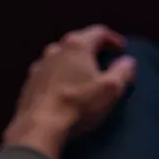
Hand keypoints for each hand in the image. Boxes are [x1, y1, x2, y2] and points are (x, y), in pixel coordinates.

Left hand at [3, 25, 136, 158]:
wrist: (40, 126)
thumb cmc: (78, 104)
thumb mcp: (111, 89)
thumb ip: (123, 71)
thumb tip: (128, 61)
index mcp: (77, 46)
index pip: (98, 32)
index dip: (113, 39)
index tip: (122, 48)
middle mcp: (56, 49)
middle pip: (78, 42)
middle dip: (93, 49)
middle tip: (104, 59)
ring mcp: (39, 65)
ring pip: (61, 56)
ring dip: (74, 62)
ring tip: (83, 75)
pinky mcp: (30, 83)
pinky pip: (49, 73)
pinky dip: (60, 76)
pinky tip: (64, 89)